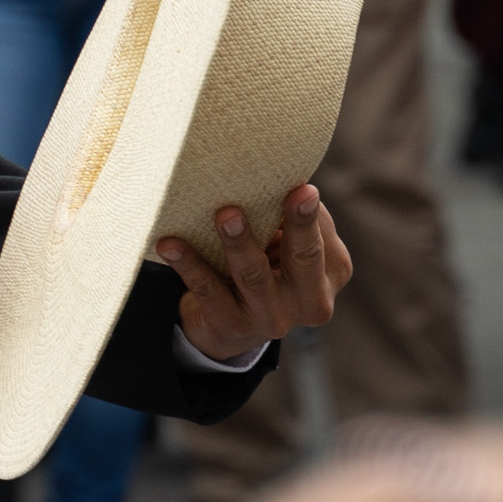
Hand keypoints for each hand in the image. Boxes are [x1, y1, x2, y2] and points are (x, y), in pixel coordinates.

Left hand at [157, 182, 350, 362]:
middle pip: (304, 257)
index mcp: (332, 272)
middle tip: (294, 193)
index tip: (305, 188)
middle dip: (298, 226)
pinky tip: (170, 244)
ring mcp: (271, 319)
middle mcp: (311, 300)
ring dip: (239, 242)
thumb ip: (286, 219)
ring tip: (225, 214)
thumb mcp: (286, 247)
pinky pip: (208, 290)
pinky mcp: (232, 325)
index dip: (309, 213)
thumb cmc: (266, 266)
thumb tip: (271, 175)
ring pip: (254, 275)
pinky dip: (188, 264)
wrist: (230, 326)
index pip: (321, 236)